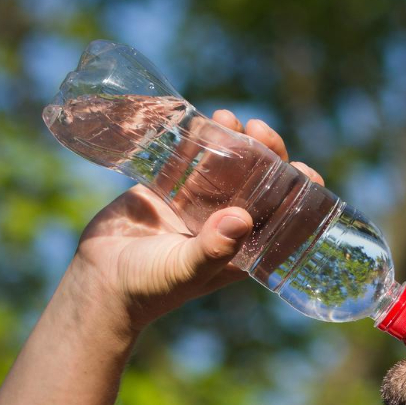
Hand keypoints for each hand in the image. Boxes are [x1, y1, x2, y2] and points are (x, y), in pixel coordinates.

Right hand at [67, 110, 326, 332]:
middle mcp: (226, 225)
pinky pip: (190, 160)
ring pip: (227, 166)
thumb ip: (213, 248)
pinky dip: (198, 140)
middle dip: (266, 155)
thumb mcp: (184, 269)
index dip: (299, 195)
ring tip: (229, 117)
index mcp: (242, 249)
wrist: (99, 280)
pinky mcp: (169, 190)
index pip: (282, 219)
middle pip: (258, 184)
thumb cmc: (149, 286)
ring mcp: (198, 206)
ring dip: (234, 140)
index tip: (306, 171)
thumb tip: (242, 218)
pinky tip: (204, 119)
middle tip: (259, 130)